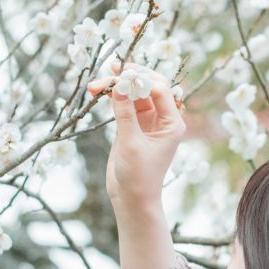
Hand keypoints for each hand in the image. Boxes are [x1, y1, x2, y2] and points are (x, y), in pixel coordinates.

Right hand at [86, 59, 185, 209]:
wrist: (132, 199)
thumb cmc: (139, 176)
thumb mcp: (131, 144)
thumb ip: (125, 114)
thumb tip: (118, 86)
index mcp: (173, 122)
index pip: (160, 90)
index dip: (142, 79)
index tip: (121, 76)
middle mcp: (162, 118)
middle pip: (148, 86)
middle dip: (130, 77)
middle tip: (111, 70)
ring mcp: (147, 121)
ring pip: (133, 93)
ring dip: (116, 86)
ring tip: (95, 84)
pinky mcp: (132, 125)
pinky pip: (123, 103)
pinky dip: (112, 97)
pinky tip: (98, 91)